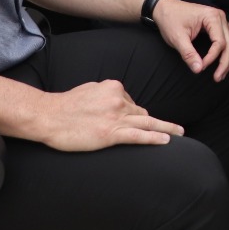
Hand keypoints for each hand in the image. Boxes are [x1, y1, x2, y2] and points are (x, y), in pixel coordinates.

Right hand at [41, 79, 184, 150]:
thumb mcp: (89, 90)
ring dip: (167, 129)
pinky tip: (166, 141)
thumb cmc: (64, 105)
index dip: (134, 114)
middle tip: (175, 130)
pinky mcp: (111, 134)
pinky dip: (154, 138)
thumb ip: (105, 94)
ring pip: (147, 123)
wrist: (48, 116)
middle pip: (141, 113)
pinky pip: (139, 136)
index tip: (137, 122)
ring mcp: (116, 117)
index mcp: (113, 88)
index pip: (131, 102)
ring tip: (180, 133)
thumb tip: (114, 99)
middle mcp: (118, 100)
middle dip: (155, 122)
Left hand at [152, 0, 228, 80]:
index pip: (219, 42)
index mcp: (211, 17)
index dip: (212, 58)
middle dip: (224, 62)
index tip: (202, 67)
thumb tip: (198, 69)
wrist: (164, 8)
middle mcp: (220, 17)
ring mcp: (220, 19)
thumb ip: (188, 54)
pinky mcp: (218, 23)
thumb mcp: (177, 38)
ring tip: (224, 72)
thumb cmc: (170, 19)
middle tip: (217, 77)